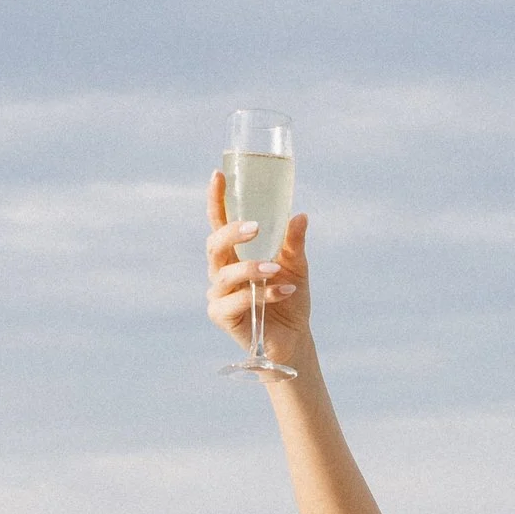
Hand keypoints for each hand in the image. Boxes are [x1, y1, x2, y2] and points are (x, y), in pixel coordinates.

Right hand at [205, 173, 312, 372]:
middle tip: (255, 227)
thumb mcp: (297, 265)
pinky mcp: (222, 317)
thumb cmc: (290, 297)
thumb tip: (300, 215)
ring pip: (224, 275)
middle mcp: (221, 271)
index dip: (216, 199)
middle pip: (214, 244)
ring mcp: (218, 295)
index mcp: (235, 252)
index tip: (219, 175)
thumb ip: (294, 242)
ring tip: (277, 269)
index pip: (219, 222)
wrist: (294, 338)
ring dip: (252, 268)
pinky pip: (236, 302)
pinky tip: (284, 291)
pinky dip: (263, 295)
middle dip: (232, 232)